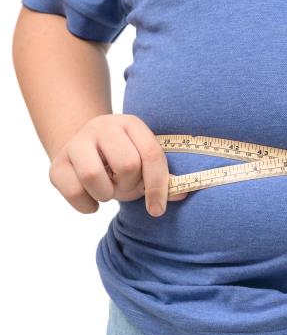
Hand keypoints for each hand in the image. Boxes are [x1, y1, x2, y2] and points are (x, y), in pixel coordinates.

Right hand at [48, 114, 185, 216]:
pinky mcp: (56, 164)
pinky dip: (87, 206)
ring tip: (107, 189)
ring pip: (94, 176)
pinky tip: (92, 198)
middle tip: (124, 186)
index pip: (152, 155)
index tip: (157, 210)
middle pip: (126, 165)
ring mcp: (76, 143)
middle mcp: (103, 127)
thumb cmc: (122, 160)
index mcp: (132, 124)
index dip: (158, 186)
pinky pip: (73, 192)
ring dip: (106, 194)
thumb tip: (182, 193)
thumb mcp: (145, 164)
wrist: (83, 150)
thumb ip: (164, 178)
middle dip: (129, 186)